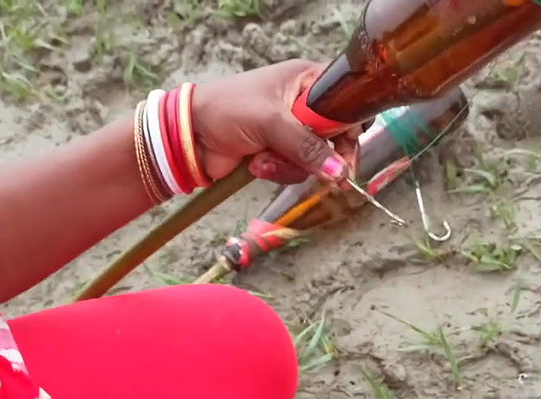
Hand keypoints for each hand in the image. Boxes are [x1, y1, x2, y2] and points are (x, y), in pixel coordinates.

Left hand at [190, 60, 362, 183]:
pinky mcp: (278, 153)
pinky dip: (277, 171)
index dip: (351, 122)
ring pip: (314, 157)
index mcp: (305, 80)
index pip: (344, 97)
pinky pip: (295, 169)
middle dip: (326, 156)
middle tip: (336, 177)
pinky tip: (257, 165)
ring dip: (290, 165)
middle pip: (334, 134)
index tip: (349, 146)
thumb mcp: (271, 122)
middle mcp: (302, 103)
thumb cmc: (228, 110)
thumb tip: (339, 172)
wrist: (189, 135)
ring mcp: (290, 130)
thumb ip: (307, 146)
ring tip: (265, 160)